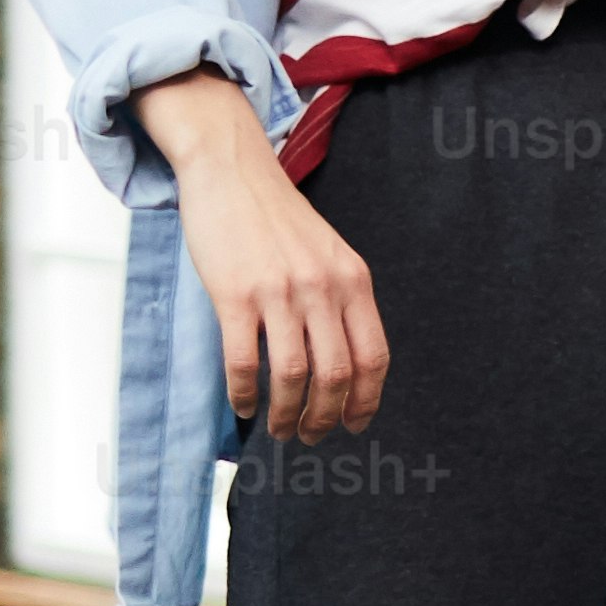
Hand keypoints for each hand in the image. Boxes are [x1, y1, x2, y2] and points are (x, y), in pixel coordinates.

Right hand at [136, 73, 389, 439]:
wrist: (231, 170)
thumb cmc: (275, 217)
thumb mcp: (328, 252)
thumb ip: (339, 298)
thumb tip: (342, 361)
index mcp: (353, 280)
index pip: (374, 356)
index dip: (367, 400)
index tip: (355, 425)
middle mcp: (323, 287)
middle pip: (337, 374)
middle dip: (326, 417)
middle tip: (310, 435)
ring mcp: (279, 291)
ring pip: (293, 375)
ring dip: (287, 414)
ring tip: (278, 429)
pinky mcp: (235, 294)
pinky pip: (244, 362)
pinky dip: (246, 394)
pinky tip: (245, 406)